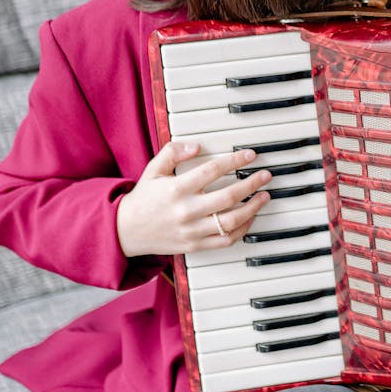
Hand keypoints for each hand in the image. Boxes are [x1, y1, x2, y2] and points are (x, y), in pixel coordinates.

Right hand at [116, 142, 271, 257]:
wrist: (125, 232)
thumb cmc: (143, 199)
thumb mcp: (153, 170)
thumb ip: (172, 153)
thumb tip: (196, 146)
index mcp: (176, 189)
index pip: (212, 171)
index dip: (235, 161)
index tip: (250, 155)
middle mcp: (186, 211)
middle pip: (228, 197)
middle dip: (252, 184)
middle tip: (266, 176)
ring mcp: (192, 230)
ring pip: (231, 221)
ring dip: (253, 208)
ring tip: (264, 196)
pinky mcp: (195, 245)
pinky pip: (225, 240)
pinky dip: (242, 229)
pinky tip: (250, 217)